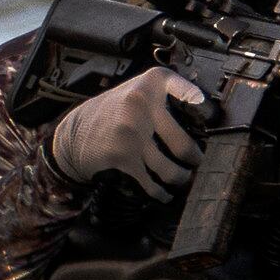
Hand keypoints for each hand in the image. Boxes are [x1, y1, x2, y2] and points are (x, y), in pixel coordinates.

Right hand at [46, 66, 206, 202]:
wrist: (74, 134)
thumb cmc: (112, 114)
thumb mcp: (135, 90)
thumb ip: (164, 93)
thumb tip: (203, 113)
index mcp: (148, 85)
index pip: (181, 89)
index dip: (198, 101)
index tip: (205, 110)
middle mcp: (140, 105)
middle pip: (185, 146)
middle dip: (195, 161)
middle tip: (196, 163)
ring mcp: (131, 132)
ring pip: (170, 170)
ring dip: (180, 179)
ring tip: (183, 179)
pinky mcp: (122, 157)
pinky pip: (151, 183)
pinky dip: (160, 193)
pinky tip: (164, 194)